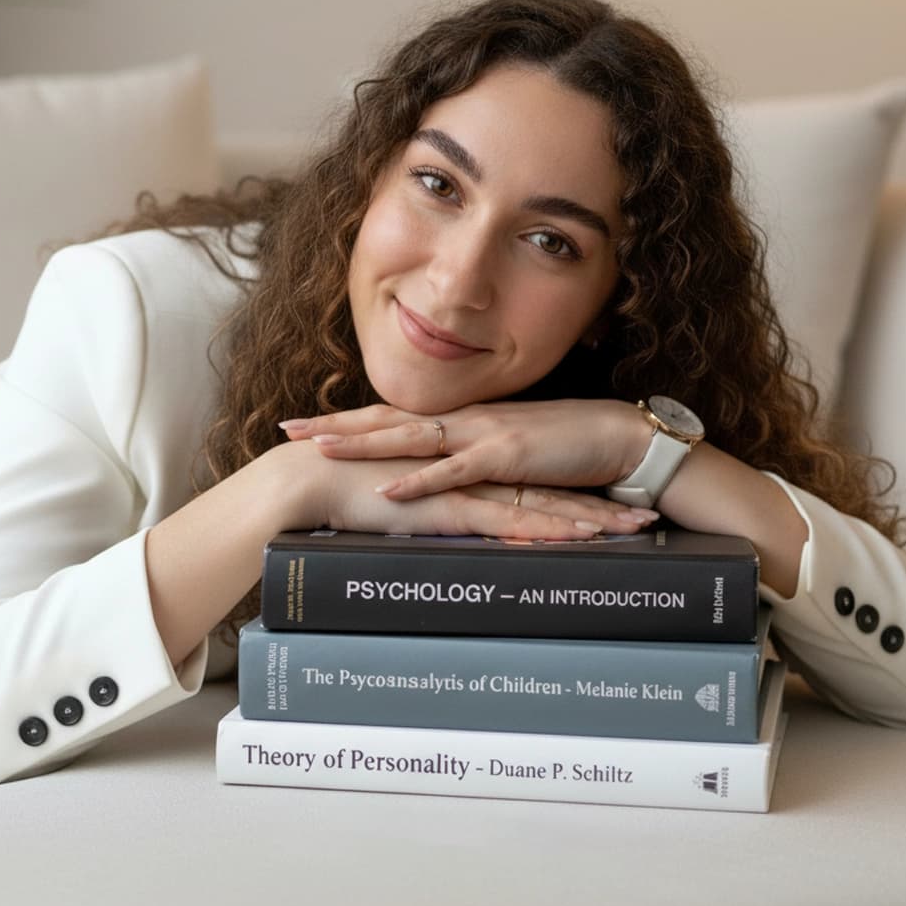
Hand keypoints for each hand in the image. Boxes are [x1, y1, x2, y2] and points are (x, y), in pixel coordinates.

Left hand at [280, 401, 654, 520]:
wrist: (615, 434)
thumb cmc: (564, 445)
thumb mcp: (508, 450)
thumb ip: (473, 458)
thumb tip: (440, 474)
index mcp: (463, 417)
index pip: (396, 415)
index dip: (351, 420)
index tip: (309, 423)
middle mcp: (465, 419)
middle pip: (389, 418)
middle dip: (337, 425)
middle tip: (289, 430)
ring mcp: (484, 433)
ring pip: (412, 436)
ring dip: (365, 443)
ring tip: (321, 450)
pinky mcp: (507, 456)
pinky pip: (456, 471)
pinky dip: (421, 481)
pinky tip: (388, 490)